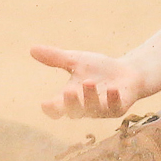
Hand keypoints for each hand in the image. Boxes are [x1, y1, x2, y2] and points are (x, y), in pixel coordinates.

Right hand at [30, 45, 147, 118]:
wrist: (128, 72)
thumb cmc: (99, 69)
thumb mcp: (77, 61)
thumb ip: (56, 58)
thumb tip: (32, 49)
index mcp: (71, 98)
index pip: (56, 109)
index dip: (51, 109)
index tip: (45, 104)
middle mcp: (84, 107)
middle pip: (73, 111)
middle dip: (70, 103)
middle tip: (68, 90)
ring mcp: (102, 109)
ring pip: (93, 109)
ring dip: (90, 96)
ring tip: (88, 82)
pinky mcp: (118, 108)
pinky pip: (114, 107)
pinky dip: (112, 98)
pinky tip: (111, 89)